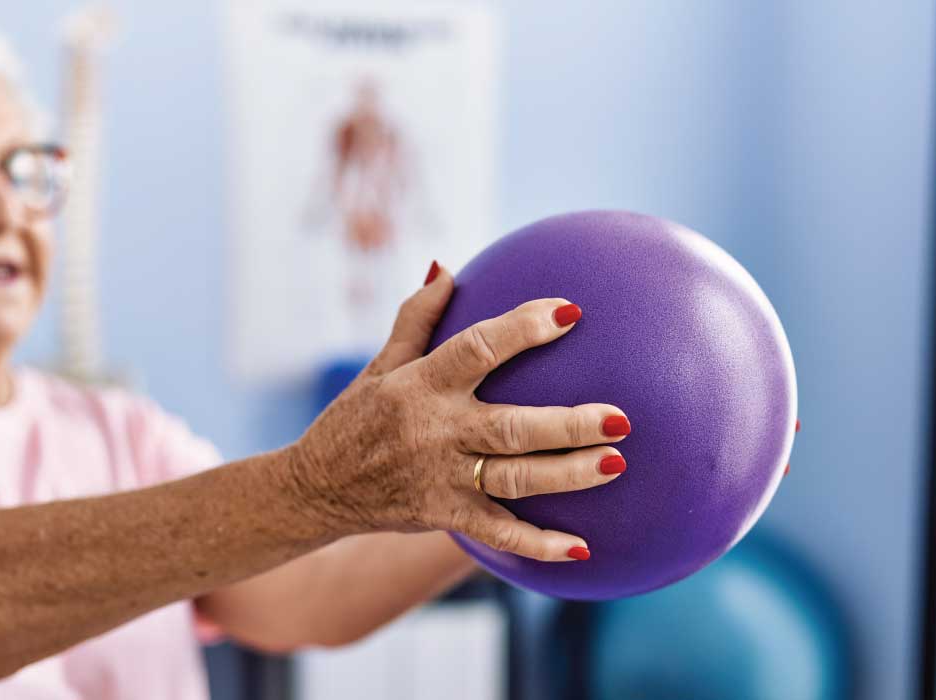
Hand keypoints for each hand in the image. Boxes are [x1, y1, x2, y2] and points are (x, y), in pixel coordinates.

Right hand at [286, 263, 629, 561]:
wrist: (315, 488)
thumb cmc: (355, 418)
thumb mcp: (380, 366)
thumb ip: (415, 318)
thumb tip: (447, 267)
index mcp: (420, 385)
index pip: (477, 349)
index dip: (523, 329)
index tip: (569, 311)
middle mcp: (435, 431)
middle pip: (511, 427)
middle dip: (568, 423)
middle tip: (621, 417)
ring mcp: (441, 477)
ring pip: (514, 477)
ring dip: (567, 474)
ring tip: (617, 464)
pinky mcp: (444, 515)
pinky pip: (496, 532)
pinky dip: (536, 545)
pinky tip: (581, 549)